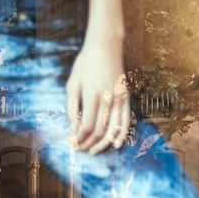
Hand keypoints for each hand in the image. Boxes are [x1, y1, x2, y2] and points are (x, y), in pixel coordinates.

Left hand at [66, 38, 129, 154]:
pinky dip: (121, 134)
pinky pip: (126, 120)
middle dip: (88, 143)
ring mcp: (119, 98)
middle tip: (80, 150)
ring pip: (114, 129)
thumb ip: (72, 107)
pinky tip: (115, 144)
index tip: (72, 144)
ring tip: (94, 151)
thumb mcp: (72, 82)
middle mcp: (108, 98)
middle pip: (99, 130)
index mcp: (92, 95)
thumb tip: (73, 128)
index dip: (79, 139)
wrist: (106, 46)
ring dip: (103, 144)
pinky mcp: (126, 97)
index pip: (86, 126)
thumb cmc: (85, 64)